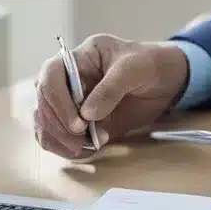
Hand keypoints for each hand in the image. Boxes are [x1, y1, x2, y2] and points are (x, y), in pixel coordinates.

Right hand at [34, 34, 189, 158]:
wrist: (166, 80)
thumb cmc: (150, 65)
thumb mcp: (135, 69)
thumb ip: (111, 89)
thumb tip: (87, 115)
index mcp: (79, 57)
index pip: (51, 74)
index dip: (58, 100)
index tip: (78, 123)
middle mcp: (68, 78)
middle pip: (44, 101)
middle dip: (58, 125)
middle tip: (80, 141)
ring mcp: (71, 101)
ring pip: (45, 120)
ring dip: (57, 138)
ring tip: (81, 149)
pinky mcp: (79, 122)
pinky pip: (57, 135)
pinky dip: (63, 147)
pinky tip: (81, 152)